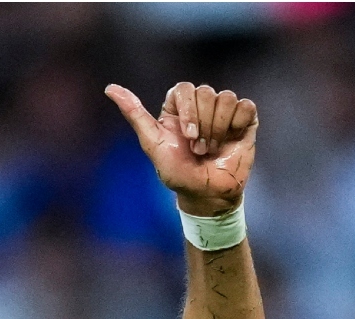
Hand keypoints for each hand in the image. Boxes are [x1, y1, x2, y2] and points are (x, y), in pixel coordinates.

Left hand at [106, 81, 257, 216]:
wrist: (207, 195)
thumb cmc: (178, 173)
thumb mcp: (153, 144)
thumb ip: (134, 114)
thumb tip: (109, 88)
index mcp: (177, 107)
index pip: (185, 89)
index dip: (188, 111)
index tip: (188, 136)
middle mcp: (201, 106)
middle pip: (206, 92)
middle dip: (203, 126)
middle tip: (199, 150)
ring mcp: (223, 112)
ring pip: (226, 98)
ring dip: (219, 129)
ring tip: (213, 149)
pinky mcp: (244, 121)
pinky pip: (245, 106)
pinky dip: (238, 124)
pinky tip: (231, 141)